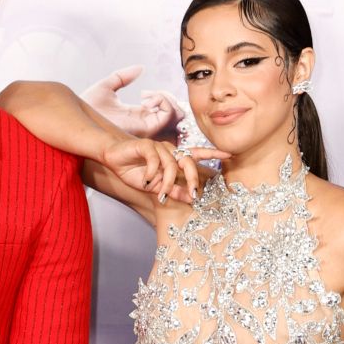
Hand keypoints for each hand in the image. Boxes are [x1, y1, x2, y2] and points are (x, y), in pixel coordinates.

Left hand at [81, 66, 185, 139]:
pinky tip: (145, 100)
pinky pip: (167, 117)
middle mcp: (146, 124)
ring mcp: (147, 129)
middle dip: (169, 99)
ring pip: (176, 117)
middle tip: (150, 95)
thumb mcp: (107, 86)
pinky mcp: (145, 130)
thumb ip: (124, 77)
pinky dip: (163, 102)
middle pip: (177, 116)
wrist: (78, 117)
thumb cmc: (88, 105)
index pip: (164, 111)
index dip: (162, 98)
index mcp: (139, 116)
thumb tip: (141, 68)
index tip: (144, 93)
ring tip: (146, 98)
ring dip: (166, 100)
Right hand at [99, 138, 227, 203]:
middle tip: (196, 194)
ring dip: (168, 182)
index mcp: (175, 158)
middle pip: (189, 160)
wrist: (113, 158)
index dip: (213, 154)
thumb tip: (193, 198)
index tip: (229, 155)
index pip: (198, 154)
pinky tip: (146, 180)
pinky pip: (155, 159)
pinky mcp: (146, 145)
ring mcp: (159, 146)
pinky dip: (153, 172)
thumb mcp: (157, 187)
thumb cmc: (136, 171)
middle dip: (194, 178)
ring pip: (172, 164)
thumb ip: (175, 191)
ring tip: (162, 194)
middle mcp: (170, 150)